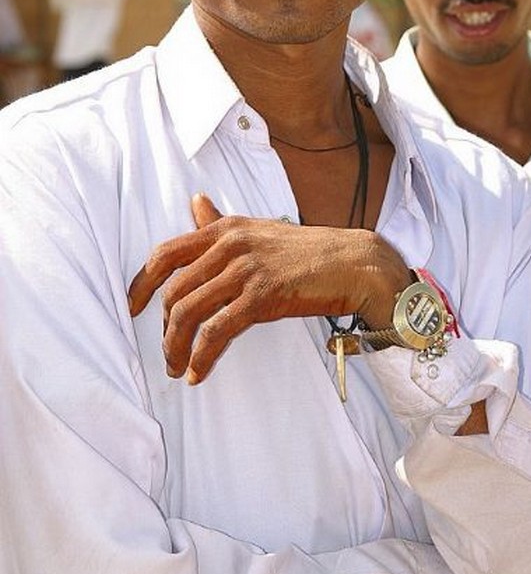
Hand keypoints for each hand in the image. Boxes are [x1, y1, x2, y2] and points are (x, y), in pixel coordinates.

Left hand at [128, 194, 409, 384]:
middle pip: (174, 291)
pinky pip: (217, 331)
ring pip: (189, 312)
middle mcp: (229, 244)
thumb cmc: (307, 251)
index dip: (142, 284)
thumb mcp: (257, 230)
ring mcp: (245, 268)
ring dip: (176, 348)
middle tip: (168, 353)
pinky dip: (202, 357)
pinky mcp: (262, 295)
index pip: (165, 253)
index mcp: (225, 228)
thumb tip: (195, 202)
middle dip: (164, 329)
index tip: (133, 308)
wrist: (354, 263)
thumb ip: (220, 223)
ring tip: (179, 368)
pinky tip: (199, 372)